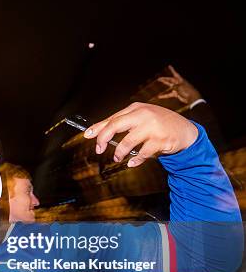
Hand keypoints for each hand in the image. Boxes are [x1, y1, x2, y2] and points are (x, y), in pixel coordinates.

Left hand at [84, 102, 198, 167]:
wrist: (185, 131)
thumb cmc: (159, 124)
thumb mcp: (141, 119)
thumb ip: (122, 123)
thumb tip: (98, 131)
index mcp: (136, 109)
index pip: (112, 118)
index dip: (98, 128)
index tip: (87, 135)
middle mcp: (143, 115)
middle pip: (115, 126)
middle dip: (103, 138)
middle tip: (99, 149)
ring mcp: (152, 127)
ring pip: (127, 142)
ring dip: (119, 153)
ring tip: (117, 157)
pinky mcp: (161, 140)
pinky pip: (142, 153)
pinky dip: (135, 160)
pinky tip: (132, 162)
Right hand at [150, 65, 201, 105]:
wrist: (191, 98)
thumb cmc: (187, 91)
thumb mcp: (180, 87)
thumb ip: (175, 86)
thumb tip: (172, 86)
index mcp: (180, 80)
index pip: (175, 74)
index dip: (172, 70)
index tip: (169, 66)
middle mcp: (178, 83)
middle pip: (170, 80)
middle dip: (165, 79)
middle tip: (159, 79)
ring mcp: (177, 89)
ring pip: (169, 87)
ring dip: (164, 86)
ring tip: (158, 85)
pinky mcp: (176, 94)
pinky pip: (169, 94)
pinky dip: (165, 96)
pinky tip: (159, 97)